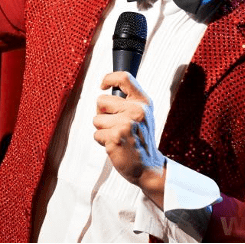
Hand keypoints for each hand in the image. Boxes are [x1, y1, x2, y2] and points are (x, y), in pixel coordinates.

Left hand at [93, 71, 165, 205]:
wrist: (148, 167)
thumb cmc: (140, 140)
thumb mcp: (142, 115)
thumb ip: (128, 101)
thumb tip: (105, 88)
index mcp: (143, 102)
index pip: (124, 77)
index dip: (109, 78)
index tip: (103, 86)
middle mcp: (136, 110)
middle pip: (101, 101)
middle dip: (102, 114)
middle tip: (116, 126)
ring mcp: (126, 124)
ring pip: (96, 119)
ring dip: (103, 130)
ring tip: (118, 137)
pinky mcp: (116, 137)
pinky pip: (96, 134)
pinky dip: (102, 141)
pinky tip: (116, 146)